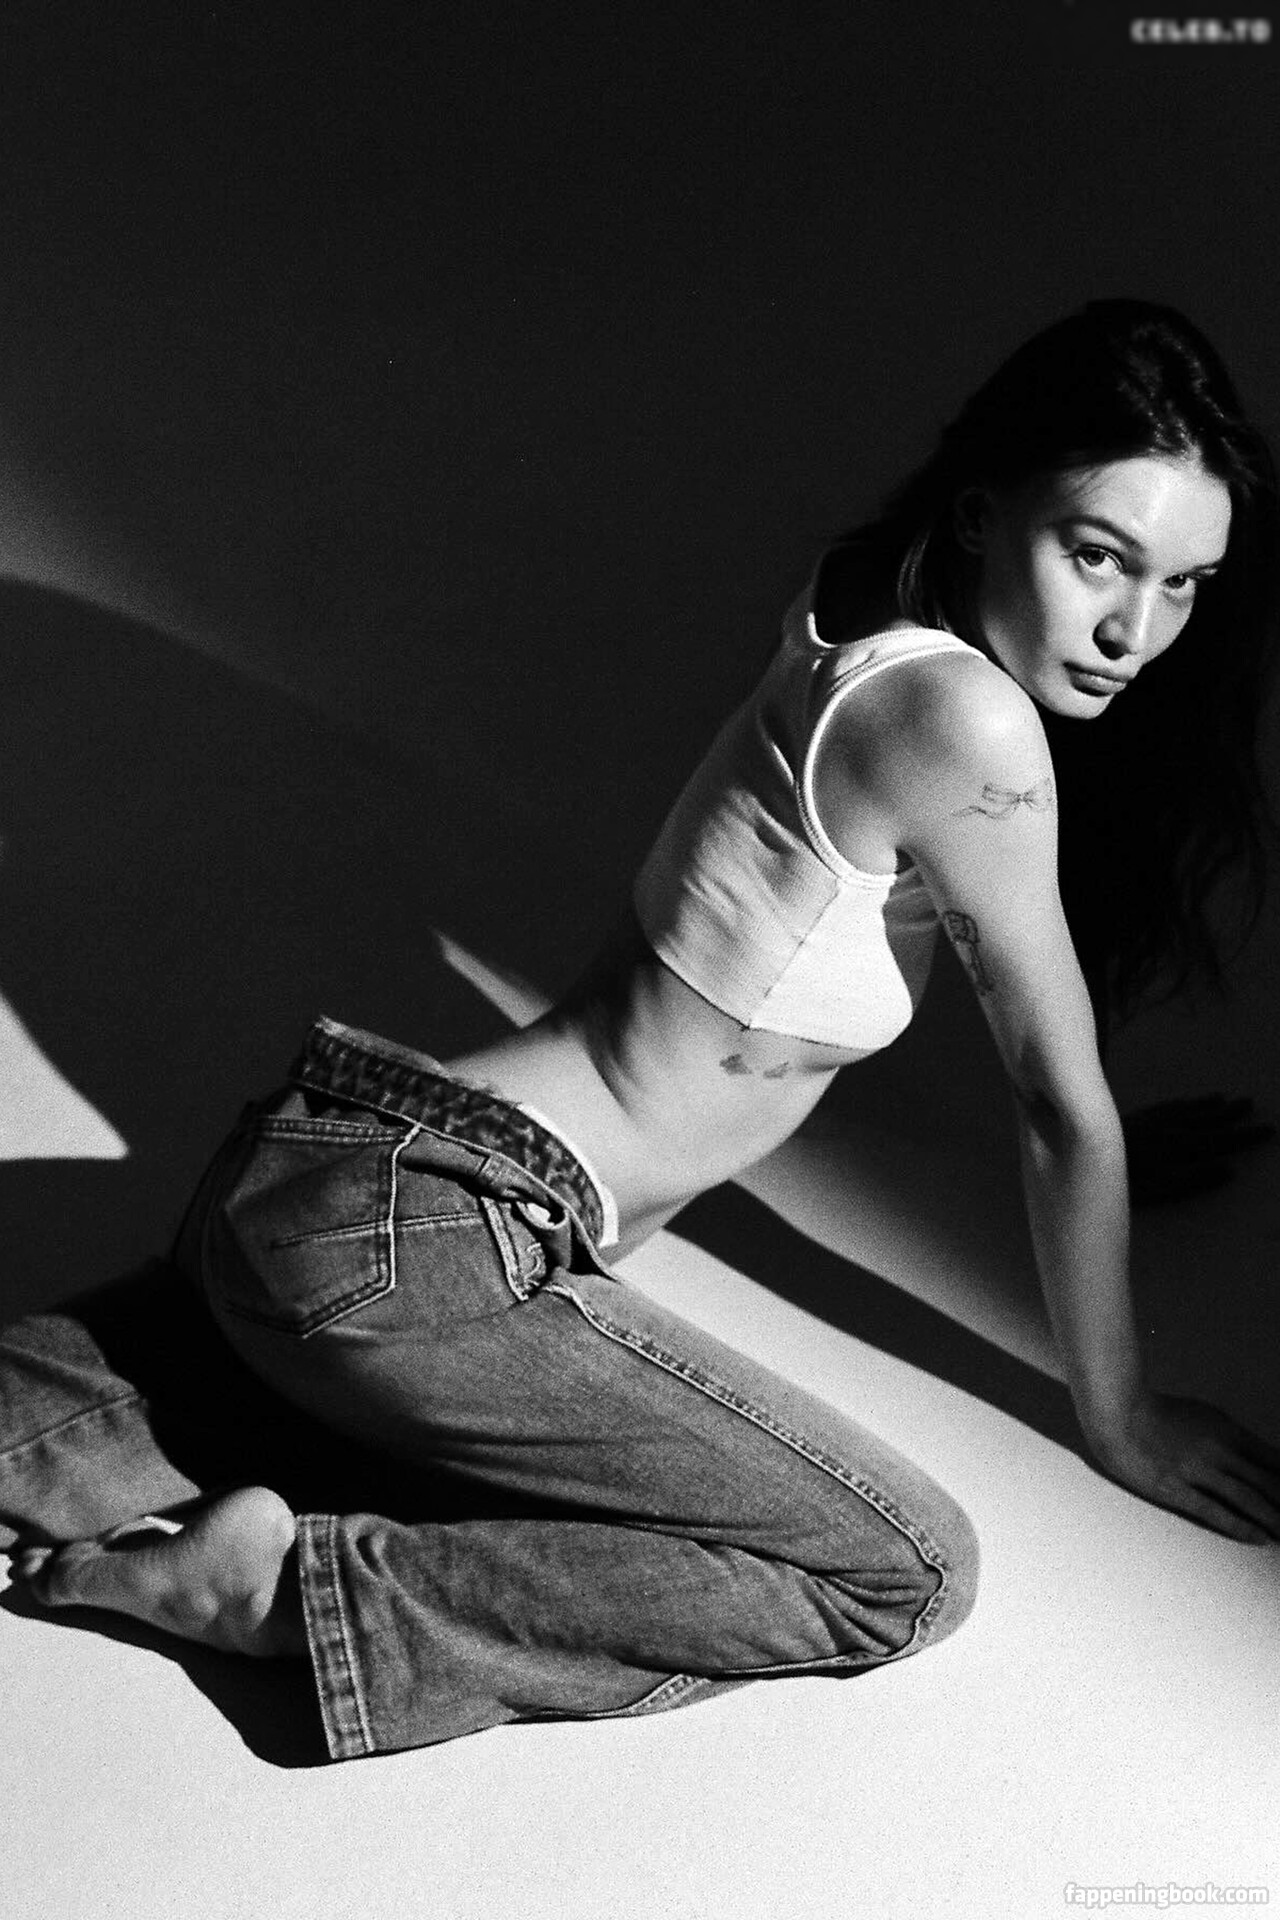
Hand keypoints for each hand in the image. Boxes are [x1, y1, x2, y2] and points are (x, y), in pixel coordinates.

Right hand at [1086, 1391, 1279, 1541]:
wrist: (1117, 1413)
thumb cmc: (1158, 1413)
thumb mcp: (1203, 1415)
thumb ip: (1231, 1437)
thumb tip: (1259, 1457)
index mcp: (1226, 1430)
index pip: (1273, 1459)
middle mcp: (1217, 1450)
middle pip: (1266, 1482)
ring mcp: (1196, 1470)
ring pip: (1246, 1498)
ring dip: (1273, 1519)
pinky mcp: (1174, 1488)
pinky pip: (1213, 1511)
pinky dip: (1240, 1526)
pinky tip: (1258, 1537)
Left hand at [1122, 1095, 1273, 1206]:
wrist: (1083, 1152)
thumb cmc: (1124, 1180)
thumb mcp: (1160, 1188)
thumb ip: (1194, 1180)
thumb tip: (1228, 1170)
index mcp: (1179, 1148)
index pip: (1220, 1141)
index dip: (1245, 1136)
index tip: (1268, 1129)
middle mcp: (1169, 1130)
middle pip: (1207, 1122)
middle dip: (1233, 1117)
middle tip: (1255, 1107)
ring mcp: (1152, 1122)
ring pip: (1189, 1111)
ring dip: (1211, 1107)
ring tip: (1231, 1100)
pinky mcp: (1136, 1120)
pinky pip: (1167, 1107)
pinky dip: (1184, 1104)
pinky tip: (1192, 1101)